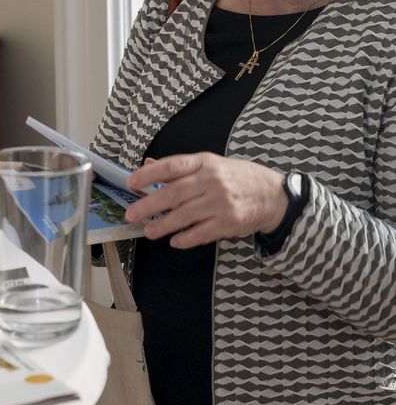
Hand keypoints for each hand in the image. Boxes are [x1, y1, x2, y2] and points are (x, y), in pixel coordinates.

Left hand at [124, 153, 286, 248]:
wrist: (273, 195)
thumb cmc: (236, 177)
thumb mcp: (210, 164)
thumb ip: (179, 167)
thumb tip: (148, 165)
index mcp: (204, 162)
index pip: (172, 166)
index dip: (149, 174)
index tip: (131, 182)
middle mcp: (211, 181)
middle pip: (174, 194)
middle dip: (149, 205)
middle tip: (131, 214)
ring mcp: (221, 203)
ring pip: (185, 215)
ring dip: (163, 225)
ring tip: (148, 231)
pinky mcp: (229, 223)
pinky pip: (202, 233)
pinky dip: (186, 238)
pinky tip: (174, 241)